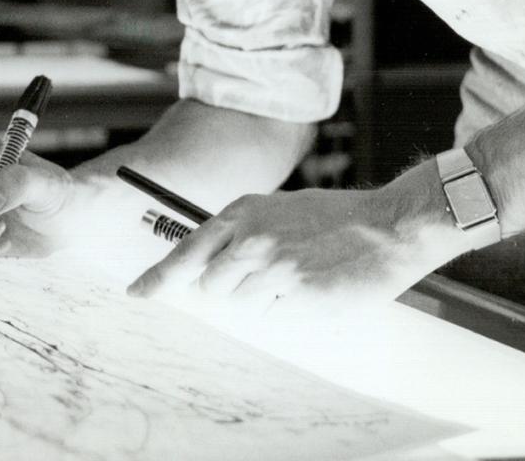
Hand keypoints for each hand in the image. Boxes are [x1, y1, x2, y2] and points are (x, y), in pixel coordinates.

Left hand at [127, 167, 465, 316]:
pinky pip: (273, 314)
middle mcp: (251, 239)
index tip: (138, 293)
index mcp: (243, 213)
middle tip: (267, 272)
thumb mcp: (280, 209)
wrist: (386, 225)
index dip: (159, 277)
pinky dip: (287, 305)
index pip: (187, 250)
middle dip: (230, 286)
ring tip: (298, 272)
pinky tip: (312, 284)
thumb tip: (213, 263)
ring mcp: (272, 269)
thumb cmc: (336, 217)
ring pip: (241, 303)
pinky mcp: (296, 295)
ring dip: (262, 296)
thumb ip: (243, 232)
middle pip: (211, 285)